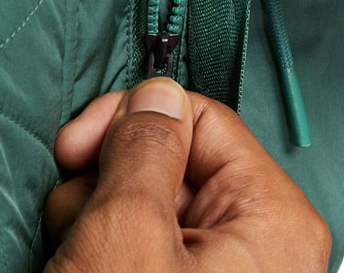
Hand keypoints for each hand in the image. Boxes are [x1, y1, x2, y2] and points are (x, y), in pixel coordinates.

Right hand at [44, 77, 330, 272]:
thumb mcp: (128, 231)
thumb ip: (146, 146)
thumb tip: (158, 89)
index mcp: (272, 216)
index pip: (200, 117)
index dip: (132, 118)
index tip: (74, 142)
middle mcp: (261, 240)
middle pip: (174, 159)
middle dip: (108, 175)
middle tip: (71, 210)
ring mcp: (227, 272)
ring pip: (152, 201)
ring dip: (97, 213)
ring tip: (73, 251)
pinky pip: (150, 242)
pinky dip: (106, 246)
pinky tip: (81, 263)